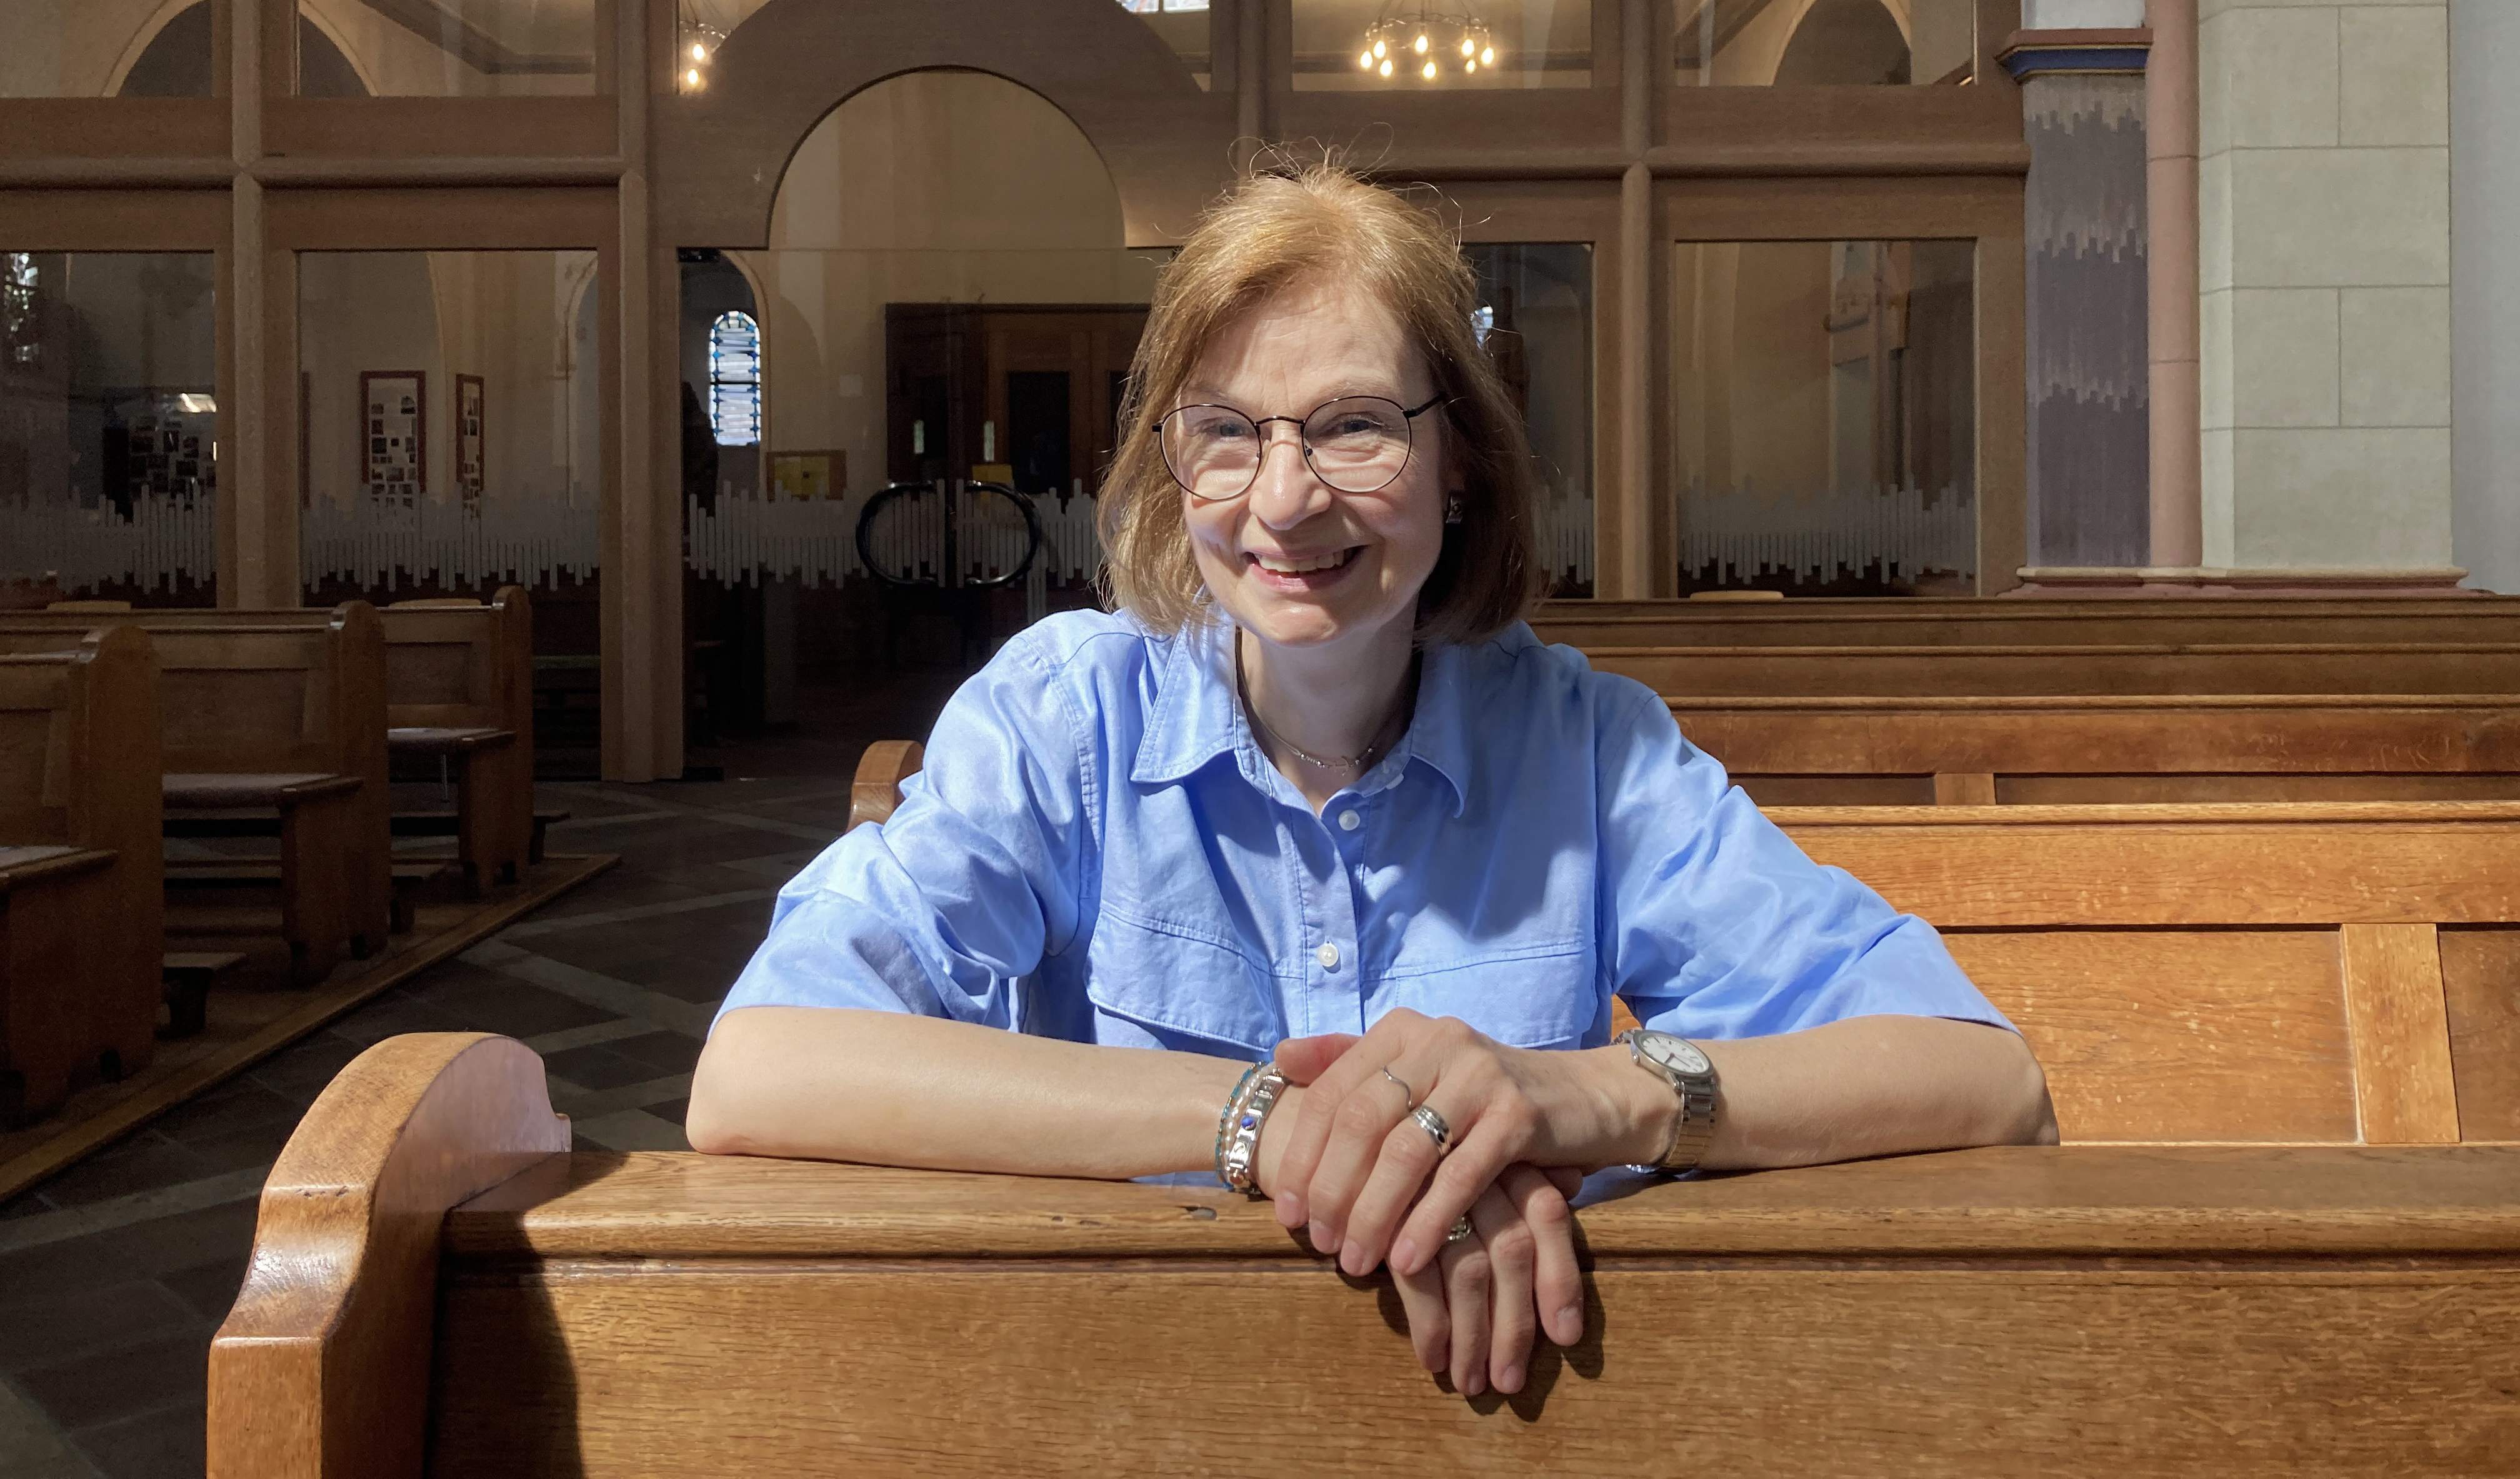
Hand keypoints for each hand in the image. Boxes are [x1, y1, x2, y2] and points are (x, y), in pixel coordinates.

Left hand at [1266, 1011, 1668, 1280]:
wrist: (1583, 1099)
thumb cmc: (1484, 1099)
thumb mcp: (1418, 1075)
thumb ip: (1351, 1064)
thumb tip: (1279, 1057)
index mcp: (1402, 1031)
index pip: (1333, 1093)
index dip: (1302, 1155)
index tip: (1284, 1209)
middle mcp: (1437, 1040)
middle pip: (1362, 1122)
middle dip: (1331, 1190)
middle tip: (1317, 1243)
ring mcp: (1480, 1074)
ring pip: (1406, 1152)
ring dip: (1373, 1214)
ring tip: (1354, 1261)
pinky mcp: (1518, 1113)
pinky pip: (1460, 1175)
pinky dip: (1427, 1221)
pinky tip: (1406, 1260)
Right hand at [1390, 1163, 1584, 1395]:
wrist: (1351, 1134)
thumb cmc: (1432, 1164)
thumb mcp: (1486, 1160)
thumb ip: (1531, 1175)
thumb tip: (1573, 1178)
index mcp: (1504, 1158)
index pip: (1547, 1216)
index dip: (1560, 1279)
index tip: (1565, 1338)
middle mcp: (1475, 1171)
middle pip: (1512, 1251)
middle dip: (1515, 1326)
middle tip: (1509, 1382)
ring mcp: (1430, 1193)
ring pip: (1470, 1272)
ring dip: (1473, 1338)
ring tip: (1470, 1382)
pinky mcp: (1388, 1218)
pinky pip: (1418, 1280)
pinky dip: (1429, 1326)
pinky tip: (1432, 1359)